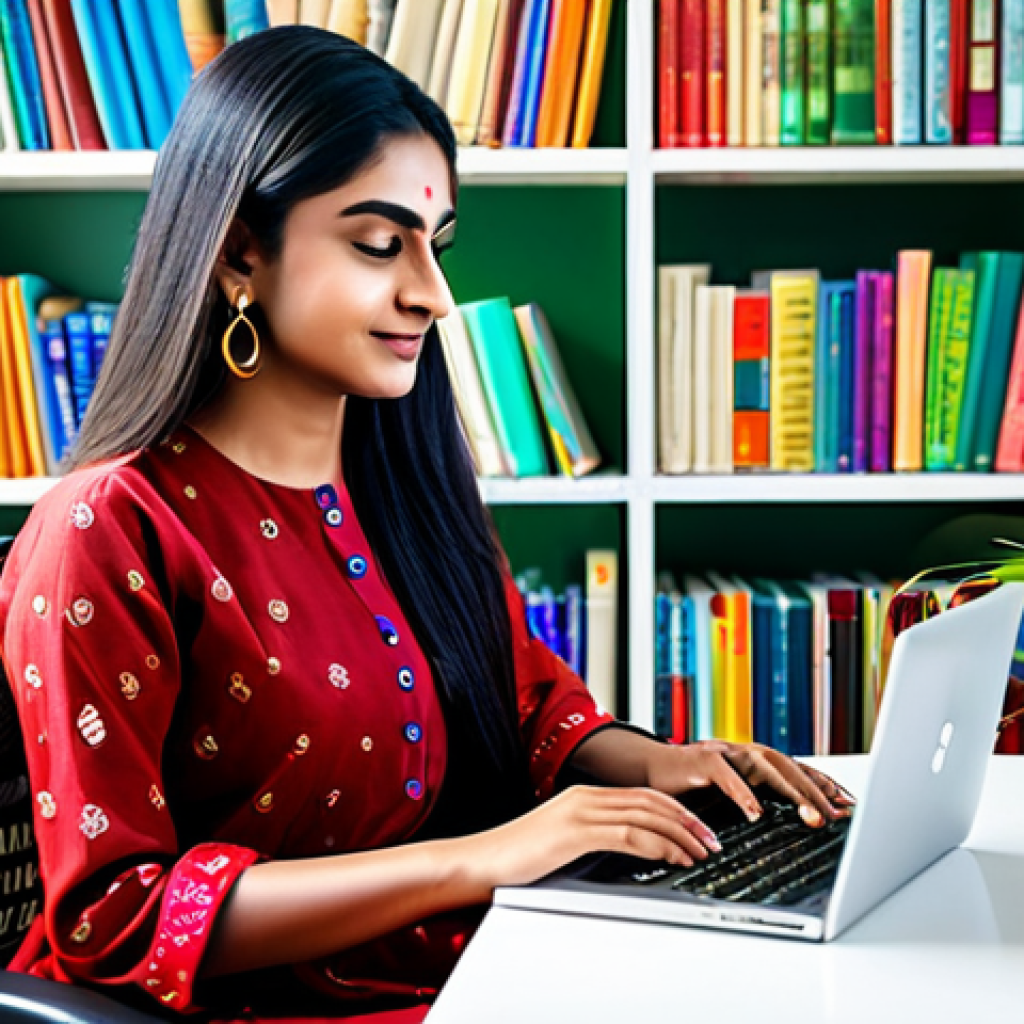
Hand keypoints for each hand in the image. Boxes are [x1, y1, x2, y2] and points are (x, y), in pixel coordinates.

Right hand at [464, 784, 722, 890]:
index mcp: (584, 797)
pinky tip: (672, 856)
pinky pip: (628, 834)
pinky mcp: (575, 831)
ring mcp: (580, 812)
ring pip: (645, 815)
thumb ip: (591, 838)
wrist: (481, 861)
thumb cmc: (517, 858)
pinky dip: (657, 844)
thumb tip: (626, 850)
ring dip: (679, 834)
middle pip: (650, 801)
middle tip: (712, 838)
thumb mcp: (562, 842)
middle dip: (687, 819)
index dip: (675, 810)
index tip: (697, 828)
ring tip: (700, 851)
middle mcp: (586, 797)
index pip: (641, 796)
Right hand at [646, 740, 855, 827]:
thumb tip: (791, 821)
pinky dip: (743, 793)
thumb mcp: (728, 798)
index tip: (849, 803)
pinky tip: (756, 812)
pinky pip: (726, 774)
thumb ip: (756, 804)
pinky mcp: (700, 759)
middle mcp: (743, 752)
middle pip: (787, 766)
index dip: (823, 784)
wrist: (648, 771)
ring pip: (766, 766)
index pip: (795, 769)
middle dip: (816, 790)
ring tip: (812, 816)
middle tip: (839, 814)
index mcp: (752, 762)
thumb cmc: (689, 787)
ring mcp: (723, 752)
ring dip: (792, 791)